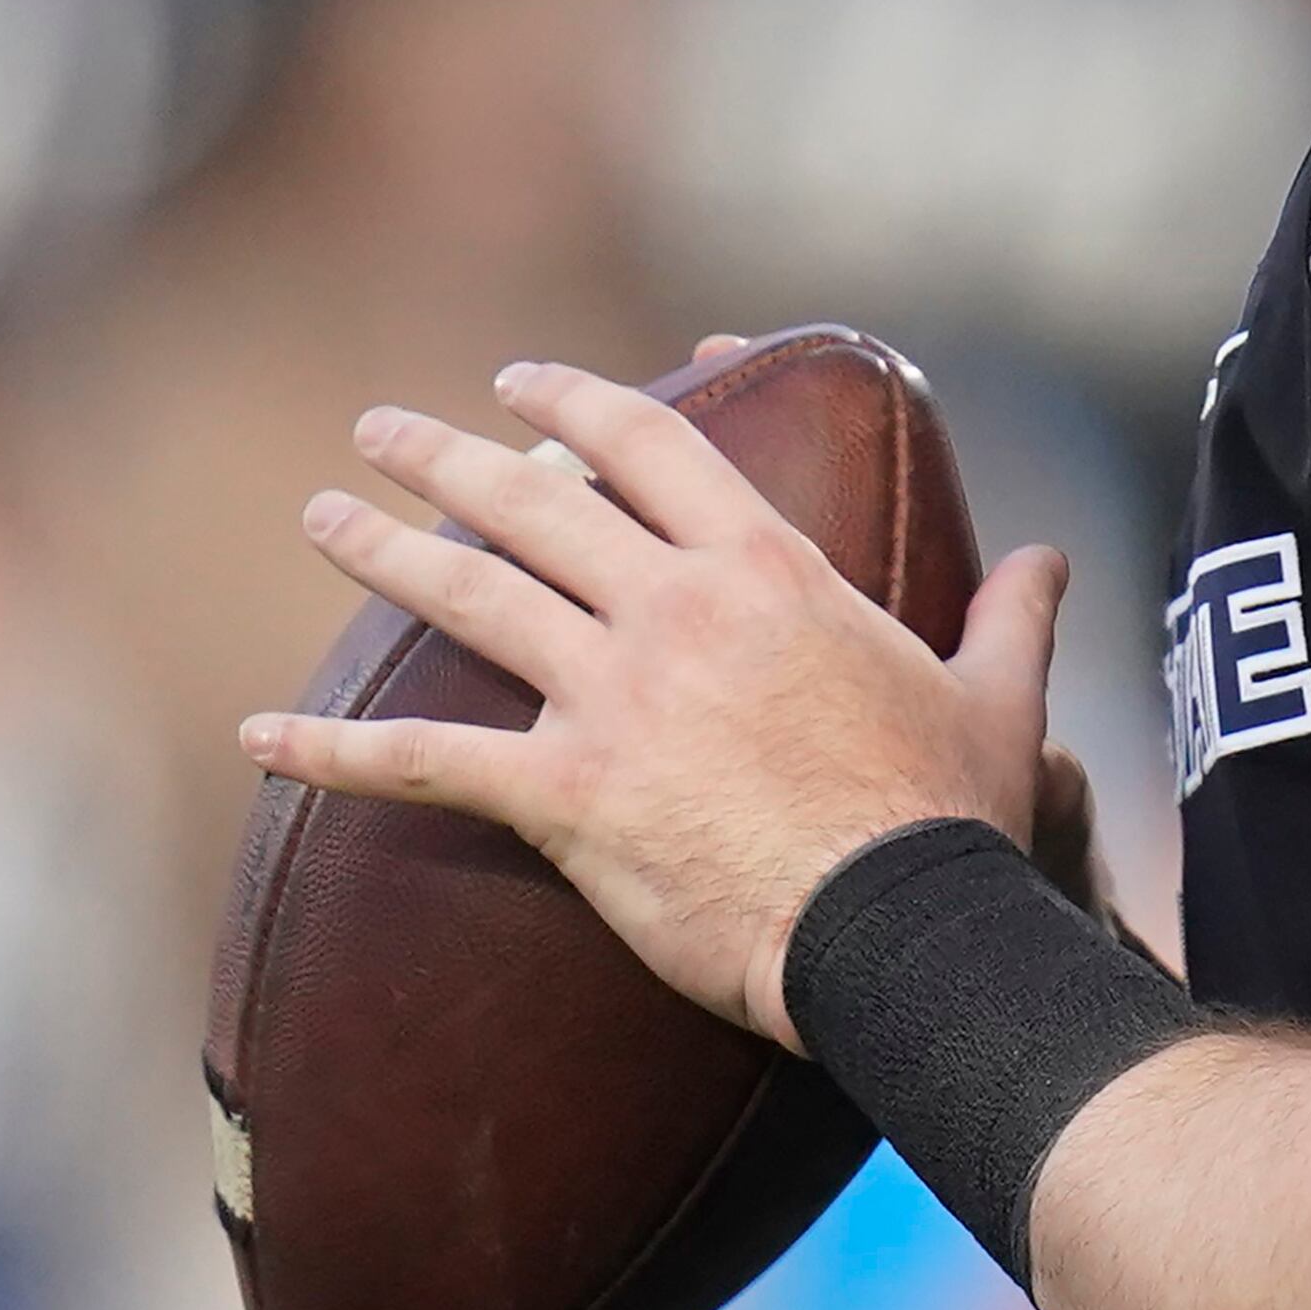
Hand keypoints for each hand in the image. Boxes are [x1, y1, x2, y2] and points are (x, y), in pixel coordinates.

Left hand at [240, 357, 1071, 1048]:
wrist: (902, 926)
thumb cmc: (952, 816)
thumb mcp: (999, 696)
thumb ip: (1012, 614)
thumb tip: (1053, 558)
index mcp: (769, 570)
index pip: (652, 447)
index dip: (575, 405)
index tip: (520, 382)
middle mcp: (677, 610)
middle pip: (535, 505)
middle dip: (446, 456)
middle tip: (379, 430)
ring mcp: (614, 697)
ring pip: (469, 599)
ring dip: (382, 550)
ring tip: (323, 514)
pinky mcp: (568, 794)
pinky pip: (422, 764)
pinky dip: (329, 752)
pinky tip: (257, 735)